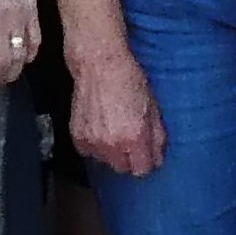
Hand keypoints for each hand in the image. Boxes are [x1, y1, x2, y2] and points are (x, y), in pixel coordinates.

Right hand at [67, 46, 166, 178]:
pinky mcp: (77, 136)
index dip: (146, 163)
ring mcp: (92, 141)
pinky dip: (94, 145)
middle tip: (131, 140)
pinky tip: (100, 128)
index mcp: (134, 138)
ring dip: (111, 152)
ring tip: (113, 131)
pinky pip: (88, 152)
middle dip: (129, 159)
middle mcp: (112, 144)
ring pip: (105, 161)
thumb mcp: (153, 107)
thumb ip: (157, 137)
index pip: (142, 170)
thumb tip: (158, 159)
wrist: (100, 64)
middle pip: (123, 169)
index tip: (147, 154)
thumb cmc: (130, 81)